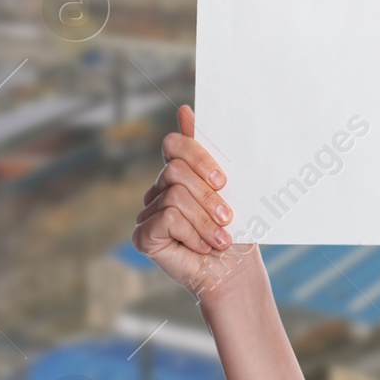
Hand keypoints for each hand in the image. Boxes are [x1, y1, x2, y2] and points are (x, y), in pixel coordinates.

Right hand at [134, 105, 253, 301]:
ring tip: (220, 238)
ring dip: (205, 219)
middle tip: (228, 216)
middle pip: (176, 170)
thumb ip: (208, 150)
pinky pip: (166, 218)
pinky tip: (201, 246)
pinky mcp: (142, 235)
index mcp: (180, 173)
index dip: (198, 156)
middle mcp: (159, 189)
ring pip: (175, 195)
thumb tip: (184, 110)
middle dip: (208, 195)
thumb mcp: (230, 184)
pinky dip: (191, 232)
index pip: (174, 144)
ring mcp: (148, 212)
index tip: (222, 179)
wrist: (235, 268)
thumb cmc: (237, 227)